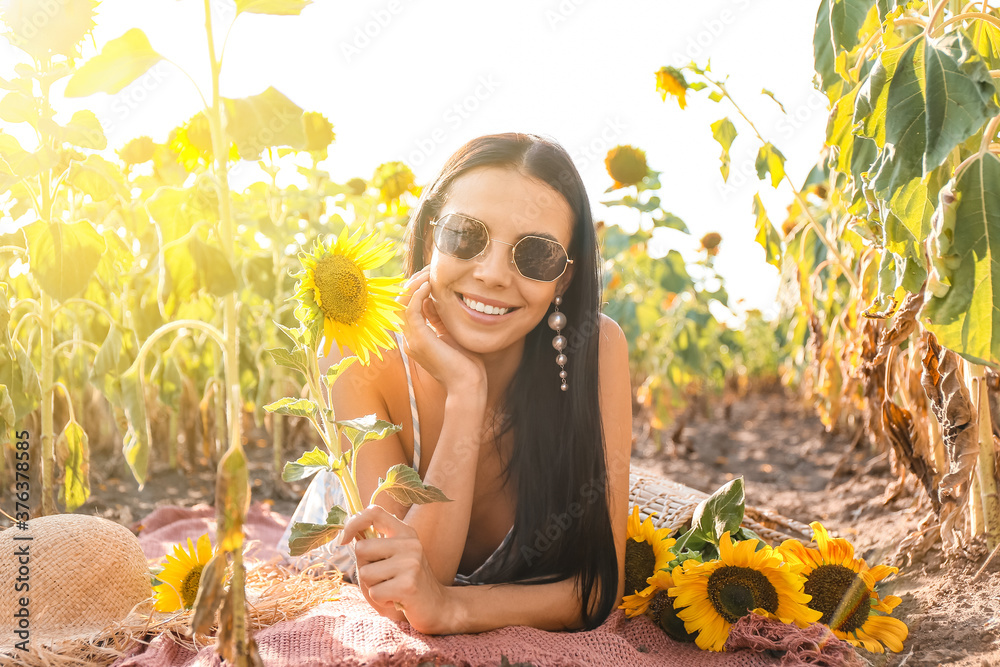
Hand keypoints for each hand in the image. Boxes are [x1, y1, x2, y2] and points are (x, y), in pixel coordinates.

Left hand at [340, 505, 457, 634]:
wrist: (437, 607)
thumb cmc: (406, 583)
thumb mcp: (393, 558)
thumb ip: (374, 545)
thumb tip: (347, 535)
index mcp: (405, 532)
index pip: (374, 512)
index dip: (353, 522)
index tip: (344, 540)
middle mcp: (410, 544)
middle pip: (362, 548)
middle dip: (364, 567)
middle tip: (382, 578)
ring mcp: (411, 563)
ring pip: (366, 573)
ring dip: (372, 586)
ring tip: (390, 589)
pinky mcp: (408, 586)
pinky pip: (375, 592)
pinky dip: (380, 600)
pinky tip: (396, 599)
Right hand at [399, 268, 485, 395]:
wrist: (468, 385)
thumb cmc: (466, 364)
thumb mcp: (451, 334)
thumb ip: (440, 318)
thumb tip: (435, 299)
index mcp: (417, 338)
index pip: (408, 307)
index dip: (417, 288)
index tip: (431, 275)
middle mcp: (410, 339)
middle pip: (401, 302)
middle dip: (414, 283)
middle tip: (430, 269)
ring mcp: (412, 339)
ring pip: (401, 303)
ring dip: (415, 284)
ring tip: (429, 273)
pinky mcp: (419, 339)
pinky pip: (410, 310)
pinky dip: (418, 294)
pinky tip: (429, 285)